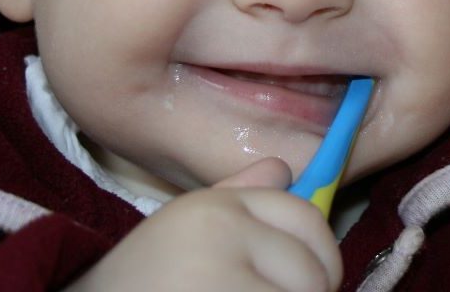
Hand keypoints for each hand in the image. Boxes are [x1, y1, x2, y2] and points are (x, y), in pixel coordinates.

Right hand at [67, 157, 341, 291]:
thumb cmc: (134, 287)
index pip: (304, 216)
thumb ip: (233, 200)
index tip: (293, 280)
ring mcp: (226, 276)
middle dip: (307, 289)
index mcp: (212, 207)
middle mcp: (222, 229)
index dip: (312, 253)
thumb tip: (283, 169)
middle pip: (315, 261)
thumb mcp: (179, 236)